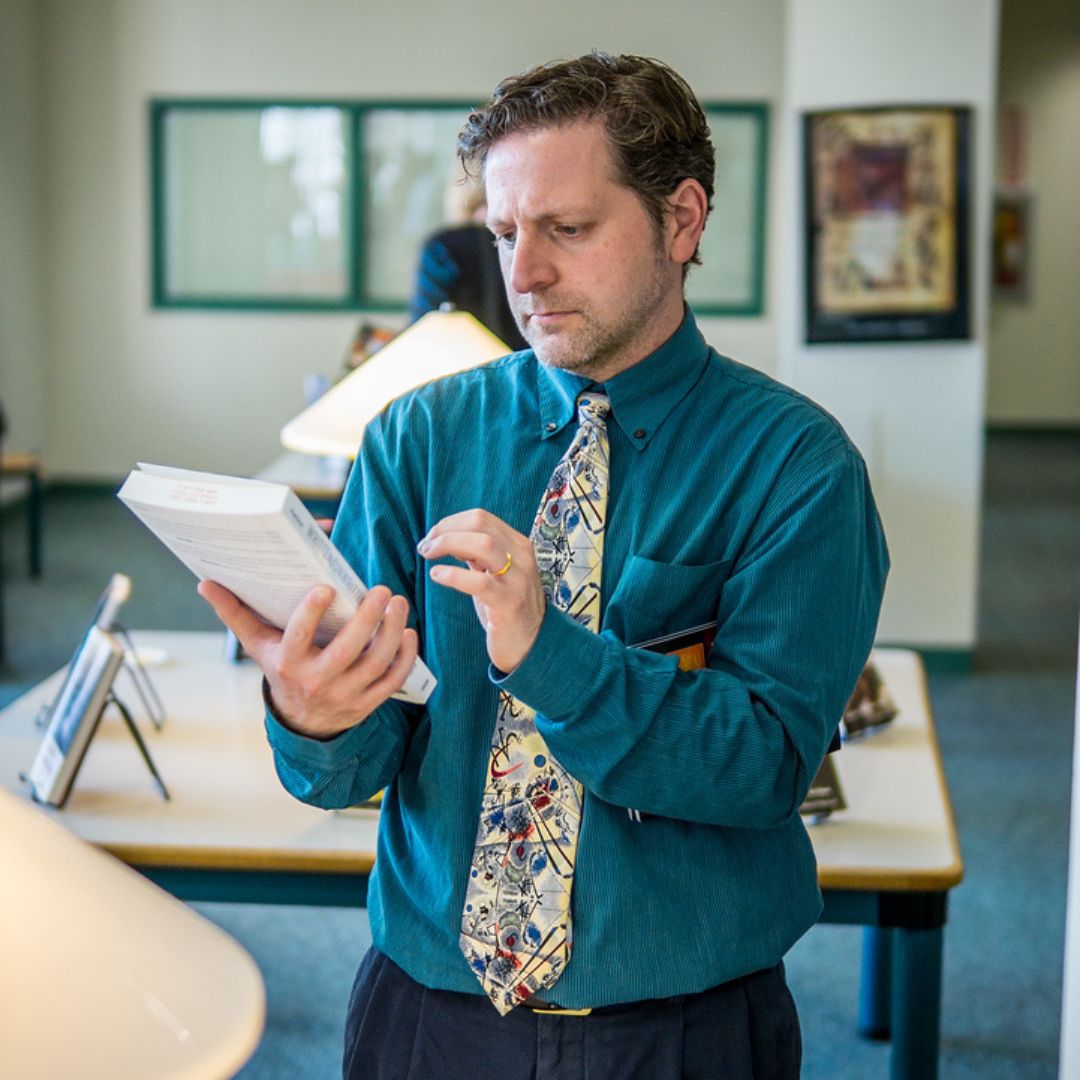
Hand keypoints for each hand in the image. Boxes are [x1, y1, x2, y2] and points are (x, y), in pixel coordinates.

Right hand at [197, 581, 418, 738]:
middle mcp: (317, 683)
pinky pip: (392, 681)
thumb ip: (235, 614)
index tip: (326, 587)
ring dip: (392, 632)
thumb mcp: (258, 646)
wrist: (302, 724)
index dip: (312, 613)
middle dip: (368, 618)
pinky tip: (409, 632)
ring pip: (375, 663)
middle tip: (382, 589)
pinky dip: (405, 657)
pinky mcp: (367, 705)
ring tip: (399, 603)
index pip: (298, 637)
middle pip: (347, 650)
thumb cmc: (282, 670)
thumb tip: (205, 582)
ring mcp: (345, 696)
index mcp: (287, 665)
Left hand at [418, 508, 543, 672]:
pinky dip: (453, 574)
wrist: (532, 644)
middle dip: (446, 530)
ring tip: (429, 555)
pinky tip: (437, 575)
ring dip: (448, 544)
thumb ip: (476, 553)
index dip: (451, 522)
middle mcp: (522, 557)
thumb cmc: (507, 607)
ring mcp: (517, 579)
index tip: (432, 536)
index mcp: (518, 545)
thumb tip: (447, 536)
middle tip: (426, 546)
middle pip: (480, 525)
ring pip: (482, 545)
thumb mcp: (495, 573)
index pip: (481, 518)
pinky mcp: (509, 603)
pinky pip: (479, 581)